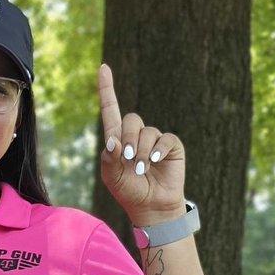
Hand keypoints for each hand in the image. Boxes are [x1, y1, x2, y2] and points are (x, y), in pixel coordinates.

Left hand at [98, 63, 186, 226]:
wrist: (151, 206)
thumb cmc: (128, 191)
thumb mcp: (111, 176)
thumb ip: (109, 158)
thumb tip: (113, 141)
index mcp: (117, 138)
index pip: (111, 109)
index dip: (107, 88)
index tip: (103, 68)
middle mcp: (136, 135)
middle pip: (131, 119)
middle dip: (128, 139)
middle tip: (129, 160)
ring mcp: (154, 139)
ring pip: (147, 131)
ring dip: (142, 152)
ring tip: (142, 169)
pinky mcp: (171, 146)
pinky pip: (164, 139)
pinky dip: (158, 151)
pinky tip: (155, 162)